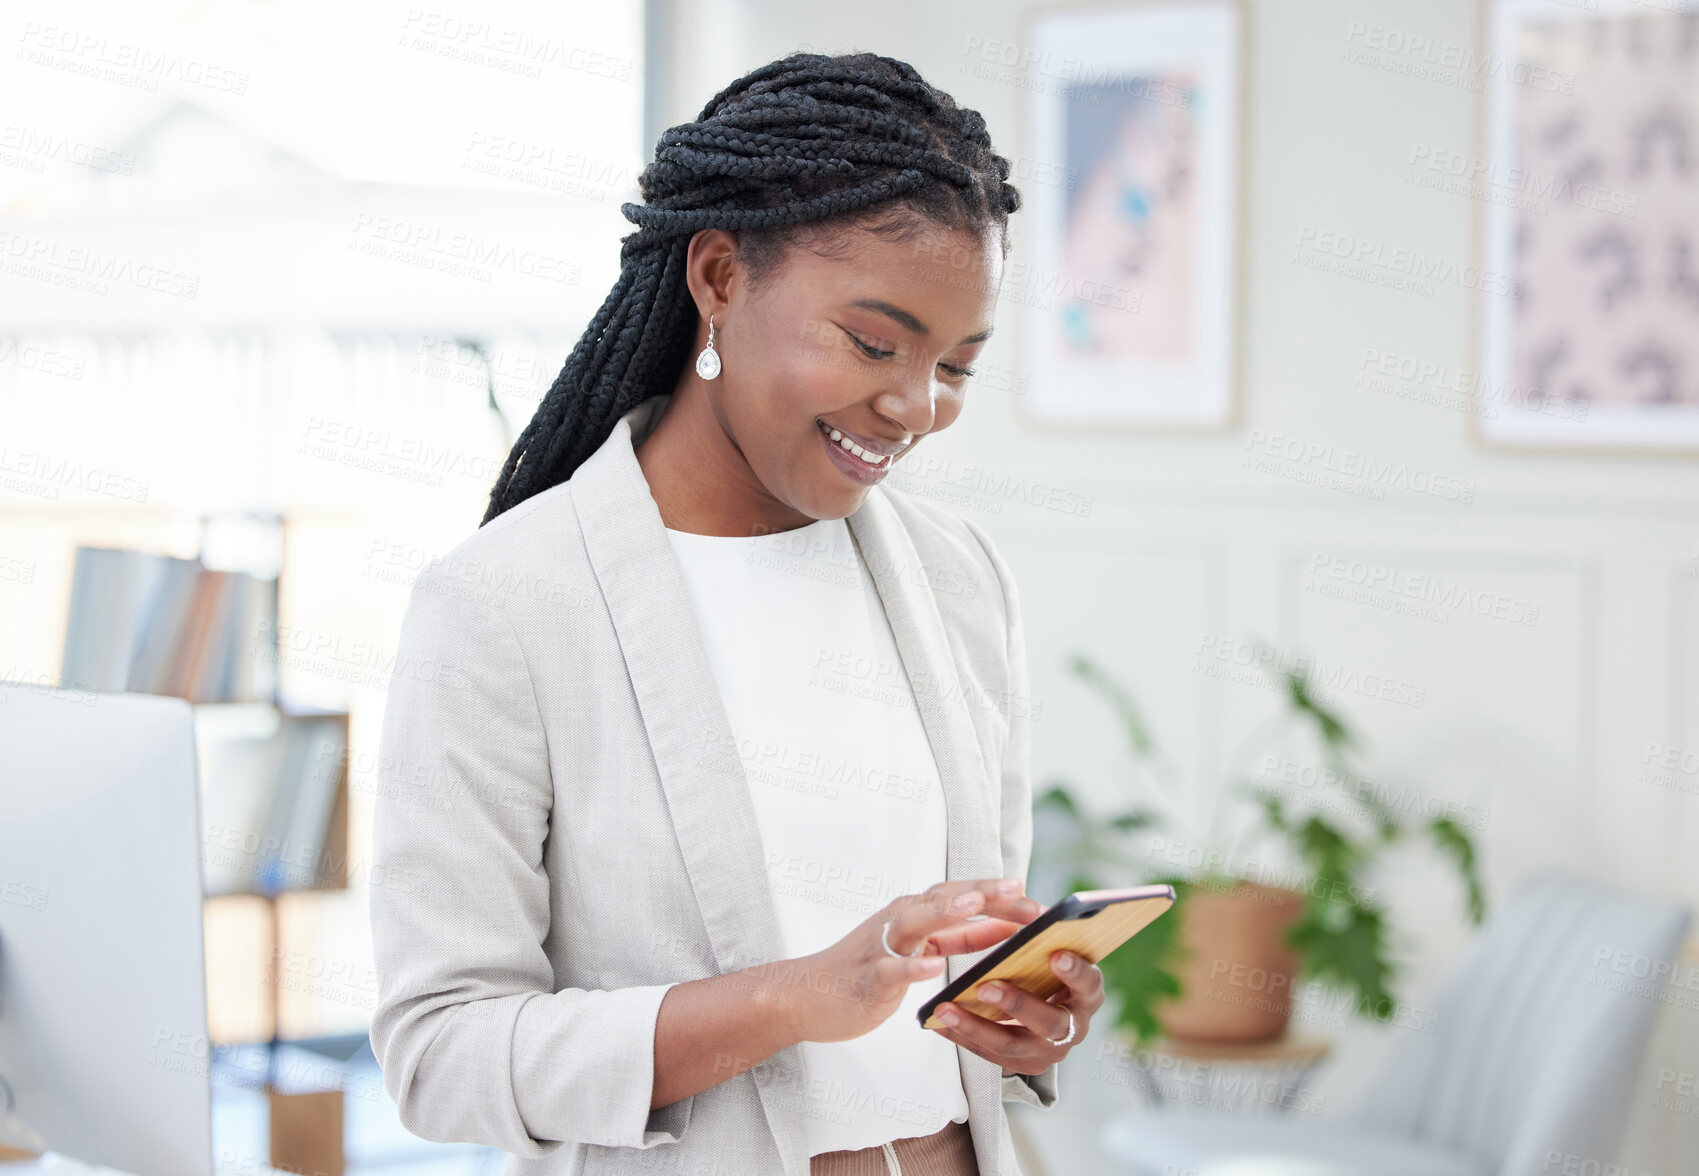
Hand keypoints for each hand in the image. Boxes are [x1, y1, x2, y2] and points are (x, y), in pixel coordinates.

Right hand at [780, 878, 1041, 1044]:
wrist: (807, 995)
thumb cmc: (867, 971)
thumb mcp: (921, 948)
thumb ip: (960, 937)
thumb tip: (1005, 926)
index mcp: (915, 914)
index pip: (962, 897)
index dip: (1000, 898)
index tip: (1038, 903)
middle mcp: (899, 921)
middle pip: (943, 898)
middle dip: (982, 893)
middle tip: (1019, 889)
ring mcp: (881, 946)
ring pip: (914, 921)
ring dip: (944, 910)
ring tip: (975, 905)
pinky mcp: (866, 976)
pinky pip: (889, 968)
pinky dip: (911, 964)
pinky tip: (931, 965)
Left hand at [926, 949, 1103, 1076]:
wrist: (1049, 1022)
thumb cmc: (1051, 976)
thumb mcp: (1058, 958)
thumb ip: (1045, 940)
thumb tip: (1020, 899)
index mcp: (1086, 995)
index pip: (1090, 985)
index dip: (1076, 972)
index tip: (1056, 954)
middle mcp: (1071, 1028)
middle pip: (1049, 1022)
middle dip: (1017, 1003)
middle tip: (987, 986)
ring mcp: (1045, 1051)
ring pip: (1010, 1044)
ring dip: (976, 1025)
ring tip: (946, 1008)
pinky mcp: (1019, 1063)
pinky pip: (986, 1053)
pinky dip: (961, 1035)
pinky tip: (938, 1020)